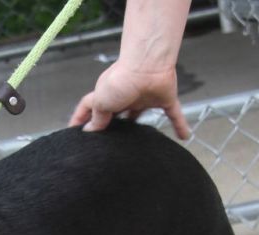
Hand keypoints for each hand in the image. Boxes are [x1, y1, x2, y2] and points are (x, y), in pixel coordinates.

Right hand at [69, 60, 189, 140]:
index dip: (80, 120)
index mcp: (106, 95)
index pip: (89, 109)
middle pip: (115, 114)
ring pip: (140, 115)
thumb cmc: (121, 80)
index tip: (74, 132)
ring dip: (139, 128)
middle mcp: (124, 96)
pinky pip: (173, 114)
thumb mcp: (101, 102)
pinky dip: (179, 125)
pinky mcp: (164, 99)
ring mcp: (144, 98)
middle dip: (111, 126)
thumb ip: (97, 119)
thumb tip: (90, 130)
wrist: (147, 65)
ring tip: (136, 144)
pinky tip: (184, 137)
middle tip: (107, 143)